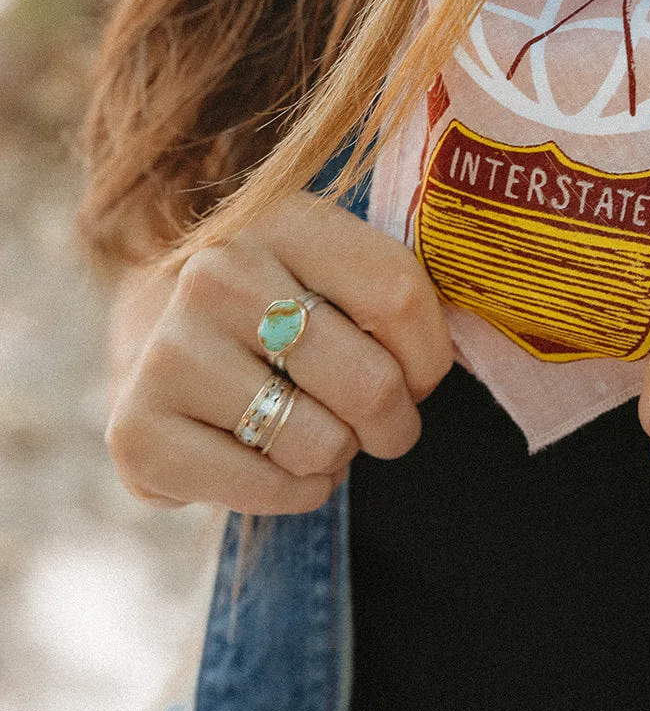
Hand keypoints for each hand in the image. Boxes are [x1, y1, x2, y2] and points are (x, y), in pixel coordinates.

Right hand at [105, 190, 453, 514]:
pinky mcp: (138, 430)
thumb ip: (397, 296)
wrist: (165, 340)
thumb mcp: (338, 270)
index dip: (431, 357)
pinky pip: (271, 492)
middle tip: (378, 420)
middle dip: (394, 422)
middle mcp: (216, 274)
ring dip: (338, 455)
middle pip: (370, 382)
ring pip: (323, 444)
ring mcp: (170, 350)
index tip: (419, 373)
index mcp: (282, 219)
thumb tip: (449, 355)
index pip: (398, 297)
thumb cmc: (285, 307)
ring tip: (306, 423)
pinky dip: (296, 492)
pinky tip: (270, 456)